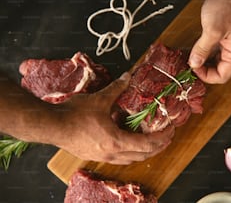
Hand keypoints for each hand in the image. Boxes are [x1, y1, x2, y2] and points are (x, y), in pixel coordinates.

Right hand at [56, 72, 174, 164]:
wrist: (52, 126)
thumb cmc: (75, 115)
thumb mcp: (99, 99)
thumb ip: (116, 88)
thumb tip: (128, 77)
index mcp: (117, 141)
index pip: (148, 144)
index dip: (162, 138)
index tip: (171, 131)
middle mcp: (113, 154)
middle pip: (143, 155)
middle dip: (158, 147)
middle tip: (167, 137)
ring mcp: (104, 157)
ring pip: (131, 160)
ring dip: (145, 152)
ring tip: (152, 142)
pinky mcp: (96, 156)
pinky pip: (120, 159)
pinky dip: (131, 153)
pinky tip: (129, 144)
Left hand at [188, 0, 230, 83]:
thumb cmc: (228, 4)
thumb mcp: (211, 29)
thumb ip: (202, 50)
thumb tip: (194, 64)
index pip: (222, 76)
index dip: (206, 76)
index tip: (193, 69)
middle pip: (221, 70)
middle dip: (204, 68)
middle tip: (191, 63)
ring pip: (219, 62)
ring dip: (205, 61)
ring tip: (194, 56)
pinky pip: (219, 52)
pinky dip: (208, 53)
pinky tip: (199, 49)